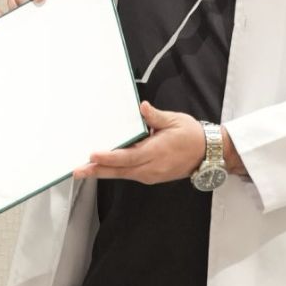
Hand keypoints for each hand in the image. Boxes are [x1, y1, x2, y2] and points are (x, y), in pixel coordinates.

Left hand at [75, 102, 205, 183]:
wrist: (208, 153)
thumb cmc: (192, 136)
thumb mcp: (175, 121)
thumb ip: (155, 117)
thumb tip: (142, 108)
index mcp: (157, 152)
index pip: (128, 156)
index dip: (109, 157)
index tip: (93, 155)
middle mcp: (151, 168)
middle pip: (120, 171)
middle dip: (97, 171)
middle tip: (78, 171)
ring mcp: (151, 175)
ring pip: (122, 175)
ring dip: (103, 172)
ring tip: (84, 170)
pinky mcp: (150, 177)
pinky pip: (129, 175)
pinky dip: (114, 171)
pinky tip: (102, 168)